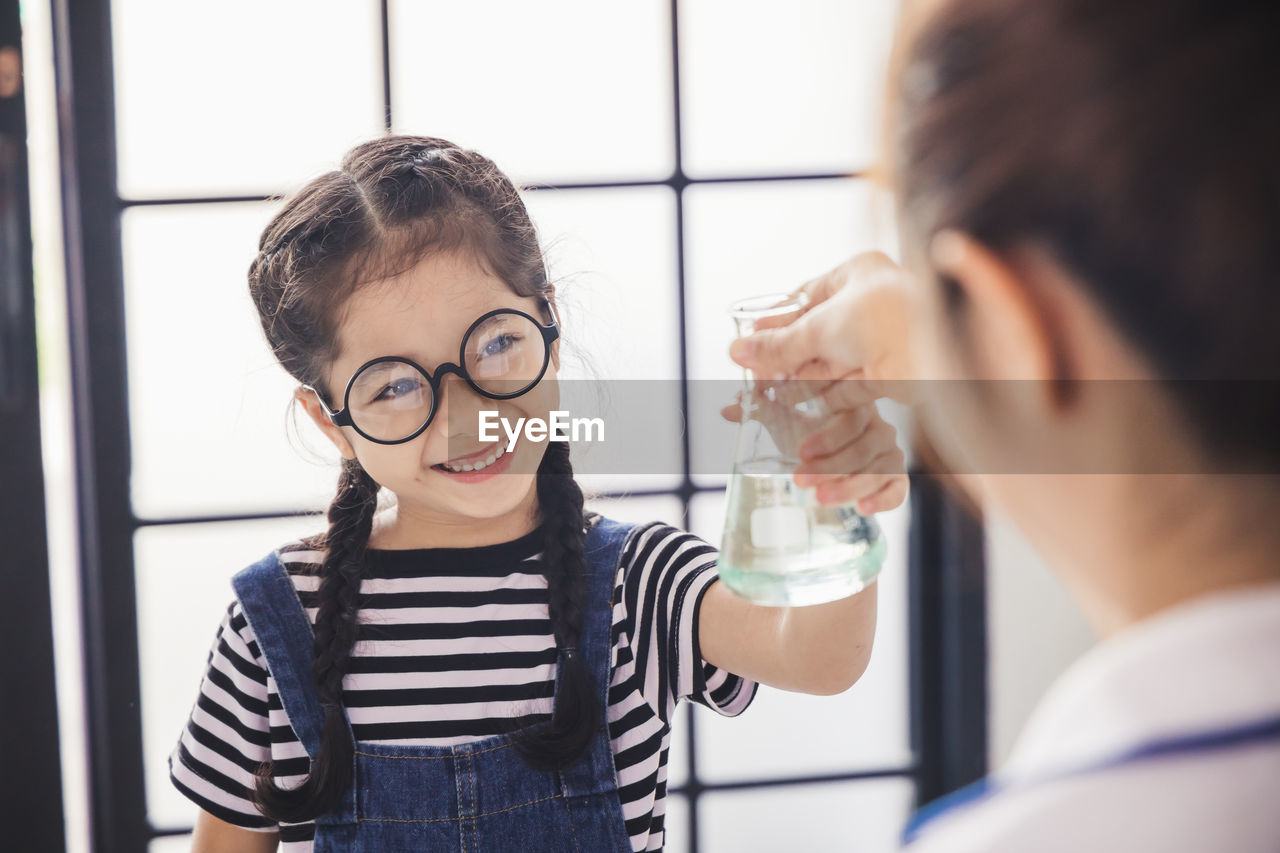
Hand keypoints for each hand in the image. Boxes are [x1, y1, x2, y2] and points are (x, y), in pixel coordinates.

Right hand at [728, 252, 916, 400]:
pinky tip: (797, 403)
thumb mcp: (819, 327)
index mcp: (858, 274)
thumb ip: (779, 344)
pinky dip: (822, 395)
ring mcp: (880, 340)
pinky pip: (848, 384)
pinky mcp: (888, 372)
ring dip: (799, 378)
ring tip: (767, 392)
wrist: (936, 351)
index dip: (776, 321)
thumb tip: (739, 351)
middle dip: (785, 355)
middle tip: (754, 372)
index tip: (751, 340)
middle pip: (816, 333)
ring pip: (830, 361)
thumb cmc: (885, 317)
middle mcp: (871, 304)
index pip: (806, 297)